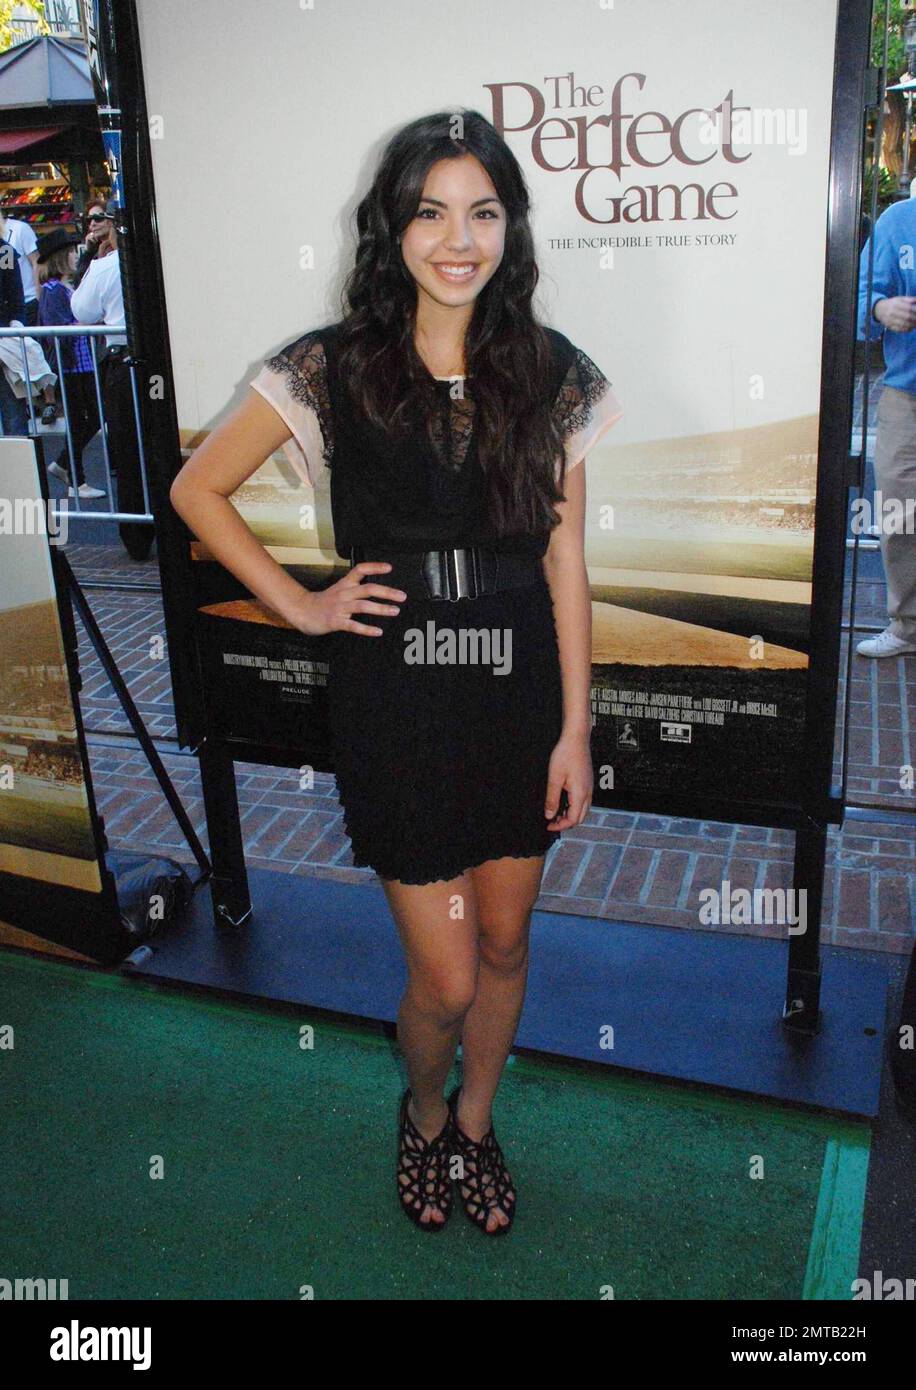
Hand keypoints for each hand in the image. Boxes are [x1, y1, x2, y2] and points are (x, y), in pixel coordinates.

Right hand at [290, 561, 406, 636]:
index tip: (389, 567)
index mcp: (345, 584)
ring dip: (380, 608)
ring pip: (363, 606)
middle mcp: (344, 593)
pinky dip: (366, 629)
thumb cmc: (323, 601)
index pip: (360, 570)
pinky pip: (353, 625)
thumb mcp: (339, 588)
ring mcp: (340, 607)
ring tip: (395, 611)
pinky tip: (378, 631)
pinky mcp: (336, 621)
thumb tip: (376, 588)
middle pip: (367, 589)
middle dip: (386, 592)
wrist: (302, 611)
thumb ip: (355, 586)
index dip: (375, 567)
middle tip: (402, 596)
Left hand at [545, 728, 593, 829]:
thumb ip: (552, 798)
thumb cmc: (566, 754)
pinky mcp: (588, 783)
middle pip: (580, 818)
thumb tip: (549, 815)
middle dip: (566, 823)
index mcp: (580, 793)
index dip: (560, 826)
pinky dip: (574, 807)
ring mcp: (589, 788)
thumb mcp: (554, 778)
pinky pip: (584, 802)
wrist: (577, 739)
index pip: (573, 819)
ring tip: (556, 813)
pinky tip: (564, 802)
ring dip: (570, 816)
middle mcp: (588, 793)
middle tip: (552, 822)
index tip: (549, 825)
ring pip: (583, 810)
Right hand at [874, 296, 915, 332]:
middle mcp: (892, 312)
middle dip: (915, 318)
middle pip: (907, 316)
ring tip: (915, 325)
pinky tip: (910, 328)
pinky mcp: (889, 326)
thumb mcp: (900, 299)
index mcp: (896, 304)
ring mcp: (890, 320)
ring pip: (904, 324)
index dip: (915, 310)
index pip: (908, 308)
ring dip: (912, 325)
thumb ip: (909, 299)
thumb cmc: (893, 303)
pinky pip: (899, 329)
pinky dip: (906, 329)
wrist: (879, 310)